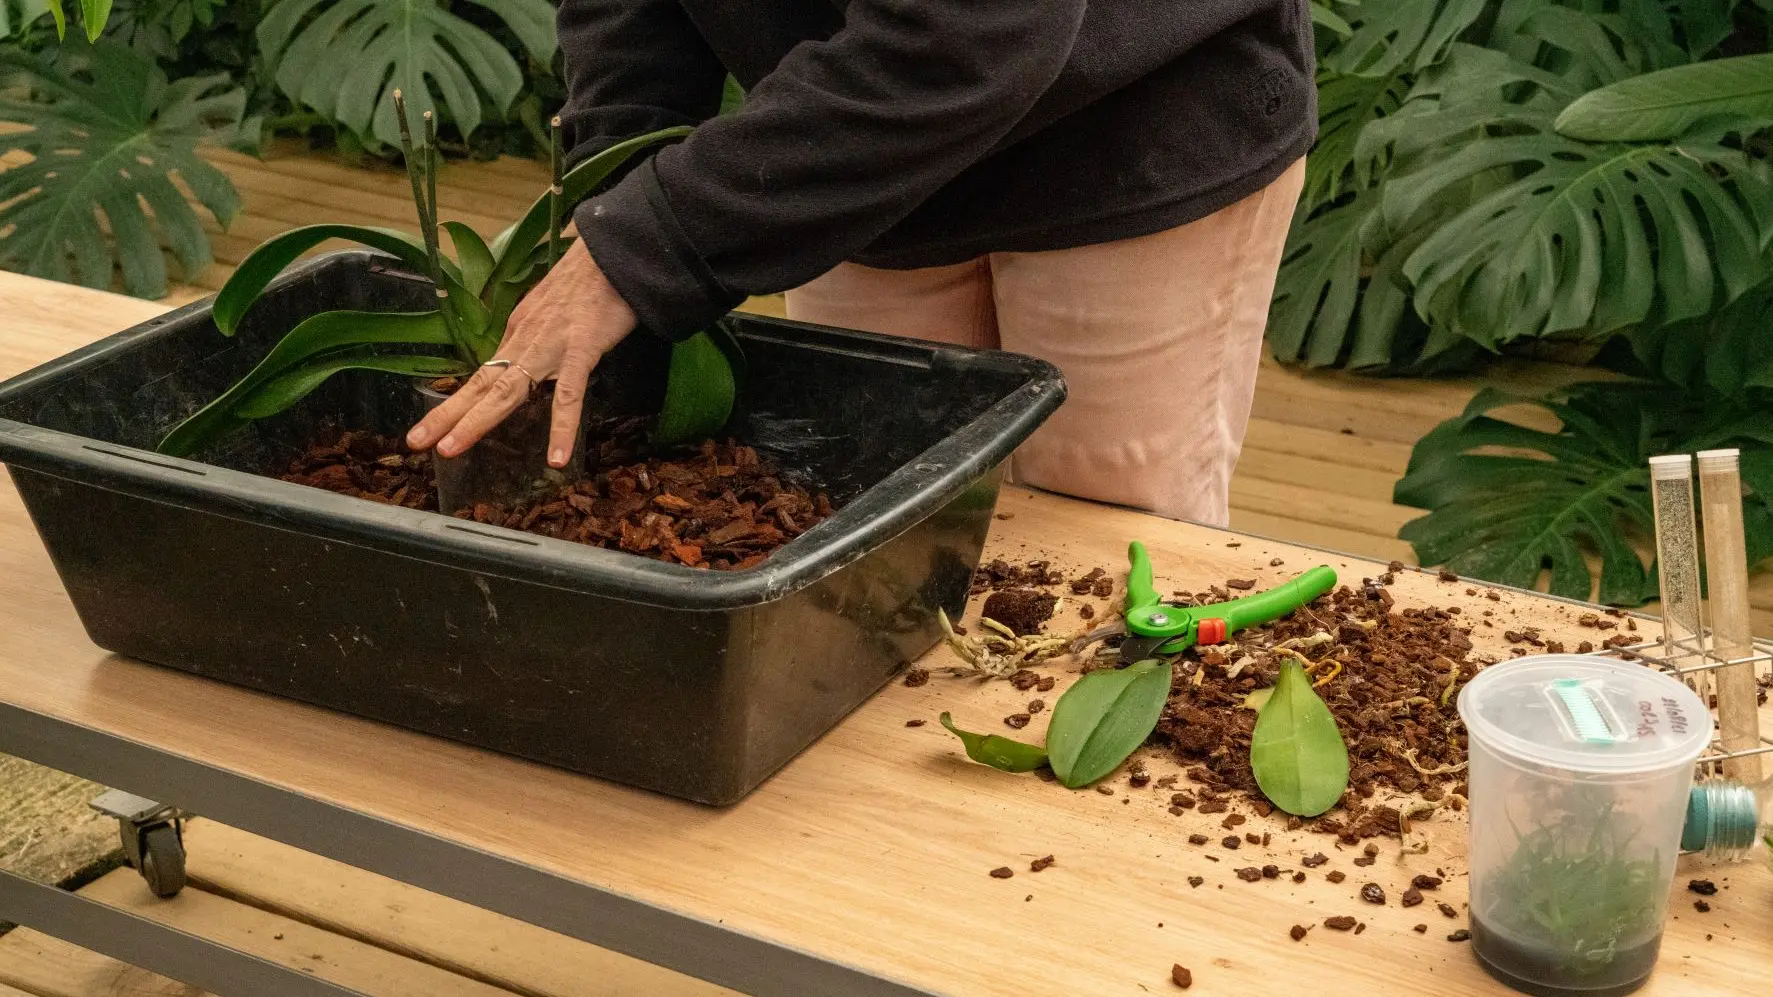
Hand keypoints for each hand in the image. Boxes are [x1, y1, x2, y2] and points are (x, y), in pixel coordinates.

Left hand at [406, 240, 635, 467]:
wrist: (612, 251)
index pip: (482, 376)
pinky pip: (570, 395)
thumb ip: (538, 335)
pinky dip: (562, 428)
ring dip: (478, 421)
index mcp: (519, 332)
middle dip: (447, 415)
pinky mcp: (581, 348)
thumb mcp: (552, 308)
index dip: (455, 404)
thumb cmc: (590, 280)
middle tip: (415, 442)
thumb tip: (530, 358)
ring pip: (508, 390)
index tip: (430, 429)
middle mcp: (525, 340)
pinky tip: (557, 458)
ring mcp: (551, 346)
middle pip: (481, 385)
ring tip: (450, 449)